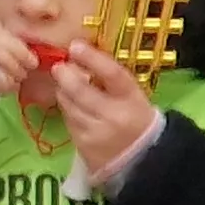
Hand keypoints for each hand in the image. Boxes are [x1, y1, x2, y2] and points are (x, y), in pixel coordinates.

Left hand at [45, 43, 161, 180]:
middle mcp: (114, 116)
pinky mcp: (83, 145)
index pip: (113, 74)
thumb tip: (82, 59)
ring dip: (63, 92)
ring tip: (64, 85)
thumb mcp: (133, 98)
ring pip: (69, 106)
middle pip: (81, 91)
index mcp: (133, 99)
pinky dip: (67, 110)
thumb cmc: (137, 120)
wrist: (145, 158)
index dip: (93, 58)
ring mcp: (96, 132)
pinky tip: (72, 106)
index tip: (75, 46)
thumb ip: (111, 82)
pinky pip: (68, 121)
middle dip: (66, 76)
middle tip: (59, 67)